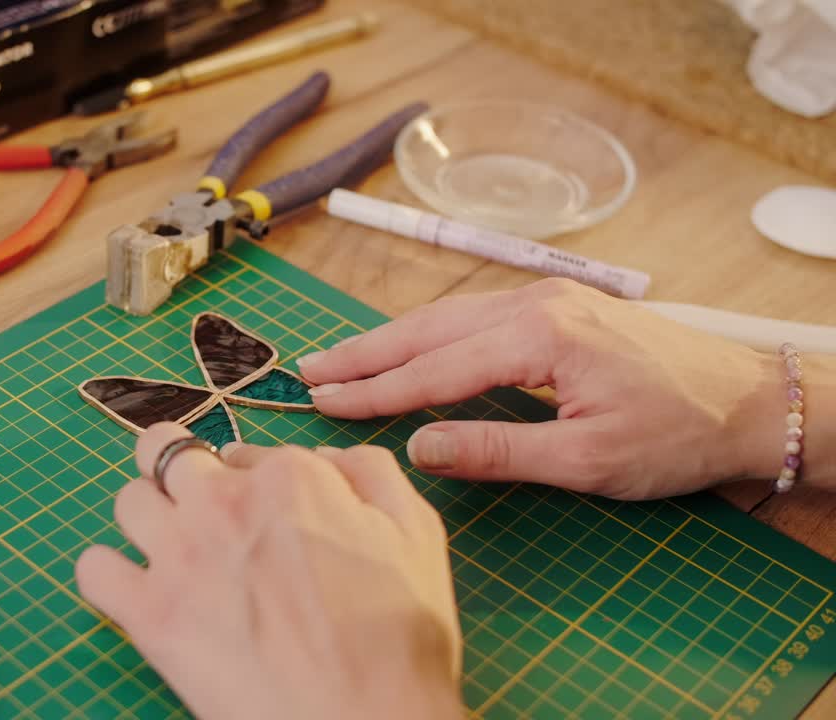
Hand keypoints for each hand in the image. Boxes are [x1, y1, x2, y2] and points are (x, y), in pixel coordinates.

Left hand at [75, 423, 463, 719]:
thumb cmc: (399, 641)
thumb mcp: (416, 533)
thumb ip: (369, 474)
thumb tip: (324, 458)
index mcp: (289, 477)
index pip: (244, 452)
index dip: (250, 480)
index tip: (262, 516)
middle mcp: (225, 502)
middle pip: (167, 453)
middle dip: (177, 469)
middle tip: (195, 504)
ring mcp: (179, 555)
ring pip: (128, 500)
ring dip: (146, 518)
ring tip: (169, 549)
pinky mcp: (148, 613)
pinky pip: (94, 569)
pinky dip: (108, 576)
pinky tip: (135, 592)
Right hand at [297, 278, 835, 499]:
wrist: (756, 400)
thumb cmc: (680, 435)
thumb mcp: (587, 459)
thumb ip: (496, 451)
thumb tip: (418, 448)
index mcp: (540, 337)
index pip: (435, 369)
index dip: (375, 391)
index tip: (322, 402)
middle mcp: (536, 304)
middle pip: (429, 329)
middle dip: (365, 353)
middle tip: (308, 371)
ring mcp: (548, 299)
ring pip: (448, 318)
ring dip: (392, 341)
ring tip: (342, 360)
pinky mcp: (559, 307)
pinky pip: (475, 318)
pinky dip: (430, 337)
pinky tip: (408, 350)